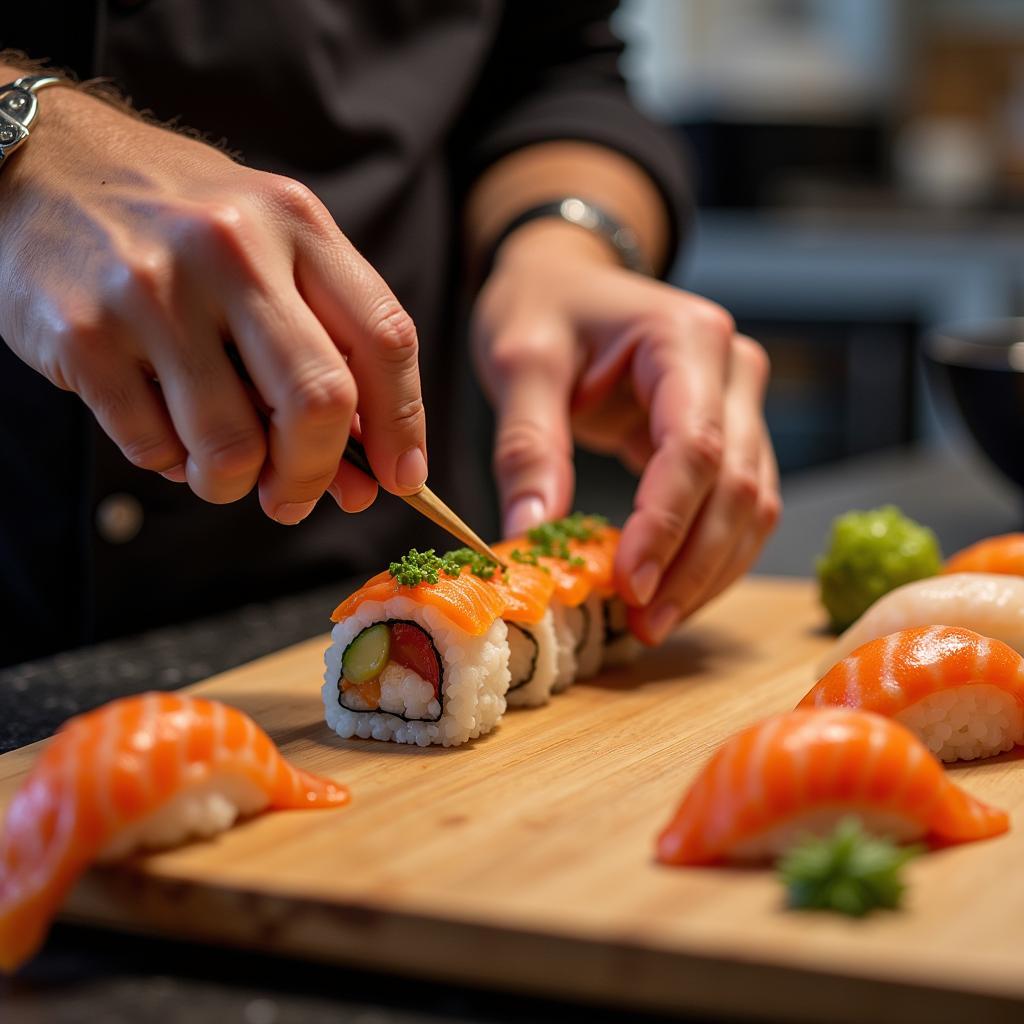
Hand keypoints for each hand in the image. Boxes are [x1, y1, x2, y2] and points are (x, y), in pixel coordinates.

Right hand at [0, 85, 425, 521]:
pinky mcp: (84, 334)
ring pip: (232, 446)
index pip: (384, 338)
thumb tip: (366, 476)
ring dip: (234, 483)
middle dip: (317, 474)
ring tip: (220, 466)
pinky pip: (154, 448)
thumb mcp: (269, 249)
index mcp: (296, 223)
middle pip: (319, 401)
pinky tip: (165, 430)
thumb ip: (324, 347)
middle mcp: (232, 248)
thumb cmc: (182, 228)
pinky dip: (171, 463)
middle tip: (297, 498)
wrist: (44, 165)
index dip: (402, 424)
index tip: (401, 478)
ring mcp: (154, 290)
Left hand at [472, 221, 780, 642]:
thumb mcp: (521, 361)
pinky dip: (711, 555)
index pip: (696, 446)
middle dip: (693, 564)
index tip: (630, 584)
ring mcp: (740, 403)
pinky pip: (739, 506)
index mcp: (685, 338)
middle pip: (738, 485)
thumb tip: (531, 532)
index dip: (667, 522)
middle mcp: (733, 369)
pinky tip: (672, 592)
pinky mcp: (730, 434)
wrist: (565, 279)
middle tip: (644, 624)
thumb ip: (528, 443)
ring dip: (710, 571)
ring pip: (753, 505)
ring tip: (655, 623)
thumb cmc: (542, 306)